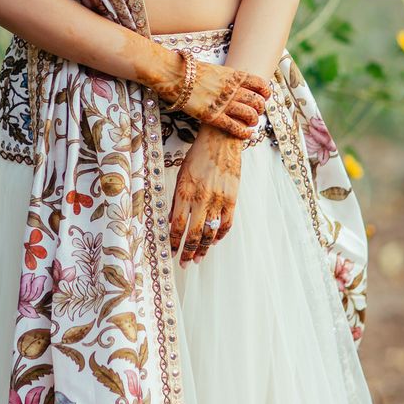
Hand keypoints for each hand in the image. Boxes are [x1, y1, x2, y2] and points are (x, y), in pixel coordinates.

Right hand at [156, 54, 271, 140]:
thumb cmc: (191, 72)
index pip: (260, 84)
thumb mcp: (216, 70)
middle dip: (260, 109)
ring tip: (251, 123)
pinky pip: (235, 127)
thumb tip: (235, 83)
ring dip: (253, 121)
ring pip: (249, 115)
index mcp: (234, 76)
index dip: (265, 93)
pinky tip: (246, 134)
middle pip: (257, 101)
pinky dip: (244, 132)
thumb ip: (228, 78)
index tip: (263, 97)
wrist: (174, 74)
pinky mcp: (212, 116)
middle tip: (256, 112)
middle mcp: (232, 89)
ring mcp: (223, 103)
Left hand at [169, 124, 243, 262]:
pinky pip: (226, 223)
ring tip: (198, 259)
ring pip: (210, 232)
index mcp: (185, 192)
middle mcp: (202, 199)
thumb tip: (172, 221)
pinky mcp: (232, 198)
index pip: (177, 226)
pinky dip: (220, 235)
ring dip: (204, 249)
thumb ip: (176, 200)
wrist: (222, 140)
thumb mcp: (181, 175)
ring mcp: (219, 200)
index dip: (173, 243)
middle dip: (187, 252)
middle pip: (194, 234)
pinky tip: (214, 241)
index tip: (170, 252)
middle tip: (184, 263)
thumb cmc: (198, 155)